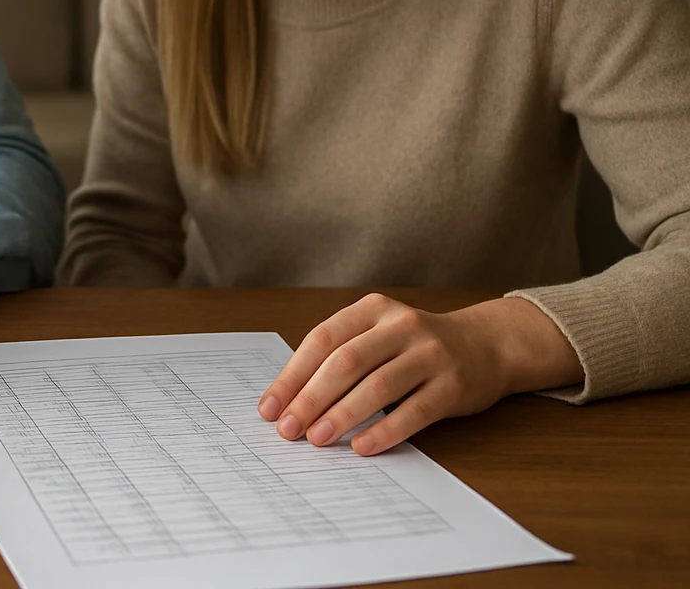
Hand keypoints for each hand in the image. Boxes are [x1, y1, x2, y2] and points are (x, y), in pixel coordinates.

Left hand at [258, 293, 582, 455]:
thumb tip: (289, 399)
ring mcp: (430, 354)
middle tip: (289, 430)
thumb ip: (339, 356)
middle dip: (311, 398)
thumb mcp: (376, 334)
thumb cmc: (413, 346)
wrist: (486, 345)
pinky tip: (362, 446)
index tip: (270, 407)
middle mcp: (401, 325)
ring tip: (318, 439)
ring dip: (343, 415)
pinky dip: (385, 431)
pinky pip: (414, 411)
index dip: (293, 375)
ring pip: (378, 386)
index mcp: (372, 309)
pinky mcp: (453, 385)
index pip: (322, 340)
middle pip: (346, 362)